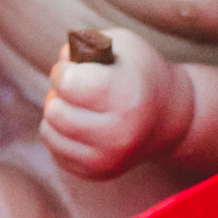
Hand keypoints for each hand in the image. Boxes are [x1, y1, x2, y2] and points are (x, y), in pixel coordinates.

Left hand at [40, 28, 193, 179]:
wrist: (168, 117)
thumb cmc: (139, 74)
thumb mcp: (122, 45)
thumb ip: (86, 45)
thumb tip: (63, 61)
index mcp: (126, 97)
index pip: (67, 83)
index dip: (63, 71)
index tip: (74, 68)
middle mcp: (118, 133)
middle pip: (55, 111)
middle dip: (58, 94)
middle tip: (76, 89)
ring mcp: (108, 158)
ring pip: (50, 132)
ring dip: (56, 115)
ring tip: (78, 106)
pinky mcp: (96, 172)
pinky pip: (56, 150)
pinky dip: (61, 135)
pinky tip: (82, 125)